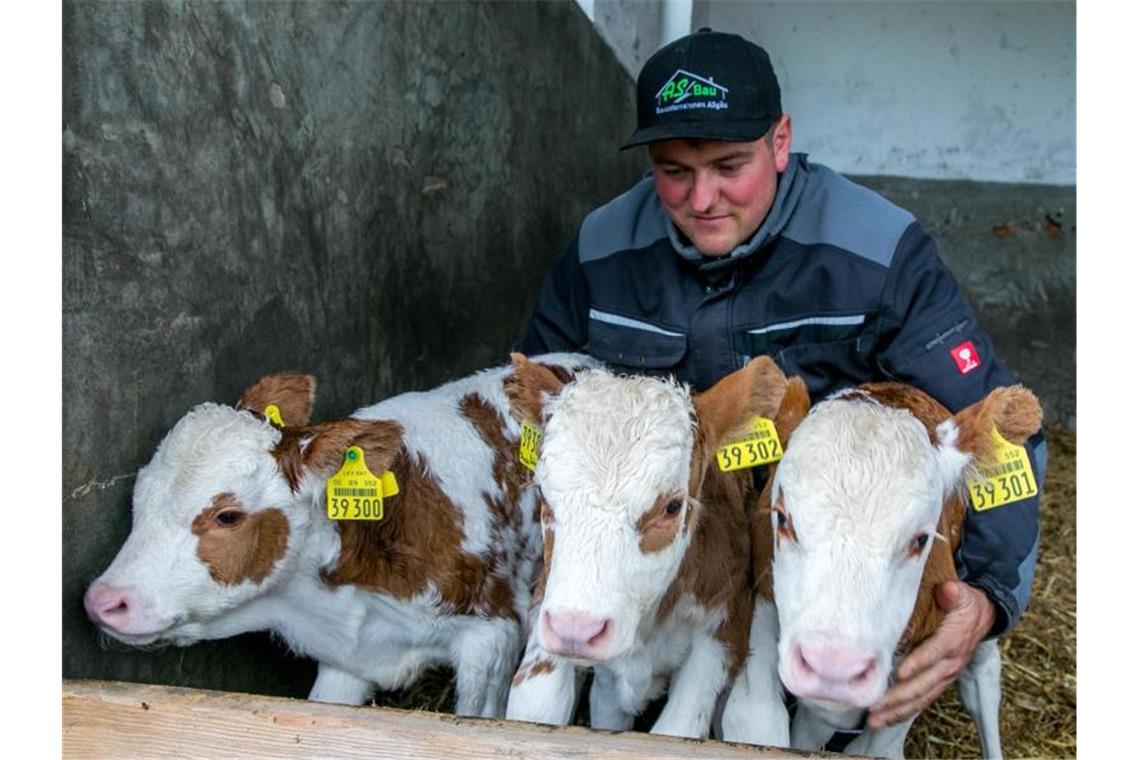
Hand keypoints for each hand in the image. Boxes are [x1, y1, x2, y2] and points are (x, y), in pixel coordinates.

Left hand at [867, 580, 994, 729]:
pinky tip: (886, 718)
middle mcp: (951, 663)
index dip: (919, 663)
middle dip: (899, 697)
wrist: (981, 618)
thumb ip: (954, 592)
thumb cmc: (965, 604)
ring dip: (898, 710)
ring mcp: (945, 675)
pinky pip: (923, 700)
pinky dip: (905, 711)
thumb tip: (947, 590)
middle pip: (925, 683)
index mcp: (954, 640)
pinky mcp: (940, 682)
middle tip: (875, 706)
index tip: (901, 673)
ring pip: (922, 697)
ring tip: (875, 720)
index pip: (935, 652)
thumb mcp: (963, 594)